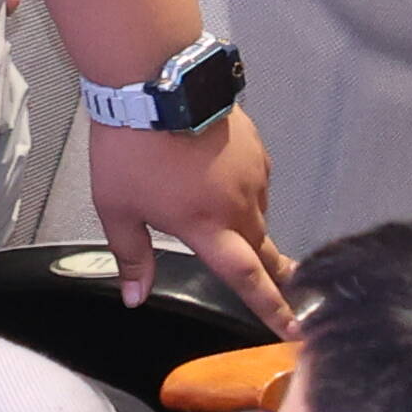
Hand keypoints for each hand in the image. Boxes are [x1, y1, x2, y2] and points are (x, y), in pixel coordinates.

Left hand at [85, 109, 297, 335]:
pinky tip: (222, 177)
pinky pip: (256, 180)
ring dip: (248, 223)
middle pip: (263, 250)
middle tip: (288, 287)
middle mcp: (238, 205)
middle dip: (276, 273)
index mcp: (207, 227)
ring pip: (258, 213)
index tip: (295, 328)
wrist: (153, 83)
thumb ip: (131, 256)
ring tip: (222, 214)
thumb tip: (135, 297)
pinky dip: (244, 188)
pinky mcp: (255, 147)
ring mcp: (252, 173)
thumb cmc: (131, 147)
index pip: (247, 279)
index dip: (271, 308)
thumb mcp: (117, 208)